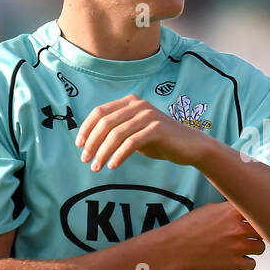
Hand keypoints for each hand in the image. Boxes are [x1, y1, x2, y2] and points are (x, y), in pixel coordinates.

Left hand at [75, 94, 211, 171]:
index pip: (99, 112)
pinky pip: (131, 142)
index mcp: (130, 102)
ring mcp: (148, 116)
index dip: (86, 128)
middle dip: (92, 142)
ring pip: (116, 134)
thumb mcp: (135, 132)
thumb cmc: (161, 141)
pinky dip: (119, 155)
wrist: (190, 146)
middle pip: (105, 123)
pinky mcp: (157, 129)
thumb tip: (90, 141)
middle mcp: (138, 105)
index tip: (79, 145)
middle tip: (85, 160)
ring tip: (96, 167)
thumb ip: (117, 130)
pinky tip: (113, 165)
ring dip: (103, 152)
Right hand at [168, 201, 266, 269]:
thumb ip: (230, 209)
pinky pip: (252, 264)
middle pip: (263, 230)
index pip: (258, 209)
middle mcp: (238, 228)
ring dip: (253, 247)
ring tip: (241, 247)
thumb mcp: (210, 209)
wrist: (174, 248)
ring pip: (261, 247)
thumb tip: (242, 210)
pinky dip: (246, 262)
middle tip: (249, 234)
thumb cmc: (188, 228)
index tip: (255, 217)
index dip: (257, 215)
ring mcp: (238, 247)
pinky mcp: (234, 264)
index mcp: (232, 212)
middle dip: (257, 232)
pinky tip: (236, 258)